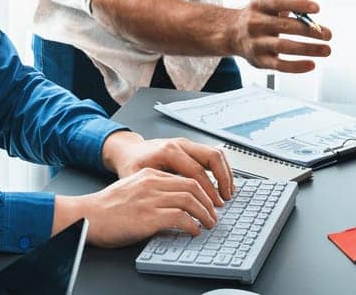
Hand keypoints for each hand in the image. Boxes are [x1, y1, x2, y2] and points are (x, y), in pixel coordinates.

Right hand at [57, 167, 220, 247]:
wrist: (87, 216)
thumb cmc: (106, 208)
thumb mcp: (131, 189)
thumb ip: (151, 191)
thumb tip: (173, 204)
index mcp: (148, 174)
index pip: (185, 176)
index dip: (202, 190)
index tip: (208, 201)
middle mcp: (151, 183)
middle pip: (193, 185)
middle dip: (208, 201)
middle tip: (213, 214)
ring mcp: (150, 199)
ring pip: (190, 200)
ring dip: (205, 214)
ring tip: (208, 223)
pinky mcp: (148, 217)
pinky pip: (181, 218)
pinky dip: (192, 225)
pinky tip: (193, 231)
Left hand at [100, 132, 233, 201]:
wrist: (127, 150)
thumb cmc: (131, 164)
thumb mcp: (138, 179)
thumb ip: (156, 191)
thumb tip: (172, 210)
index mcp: (167, 151)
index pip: (196, 171)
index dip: (208, 191)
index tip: (213, 206)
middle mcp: (179, 144)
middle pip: (212, 157)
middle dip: (222, 179)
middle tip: (225, 199)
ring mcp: (186, 144)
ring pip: (216, 154)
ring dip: (225, 173)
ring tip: (227, 193)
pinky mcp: (190, 147)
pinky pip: (212, 155)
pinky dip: (221, 169)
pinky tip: (221, 185)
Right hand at [229, 0, 334, 72]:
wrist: (232, 33)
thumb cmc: (262, 14)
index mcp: (259, 4)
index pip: (278, 1)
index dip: (298, 4)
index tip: (317, 8)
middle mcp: (255, 22)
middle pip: (283, 26)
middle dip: (308, 30)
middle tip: (328, 34)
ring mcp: (255, 42)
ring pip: (282, 46)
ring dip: (307, 49)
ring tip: (326, 49)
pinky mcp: (258, 60)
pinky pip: (278, 65)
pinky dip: (296, 66)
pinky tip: (311, 64)